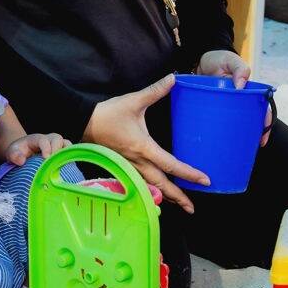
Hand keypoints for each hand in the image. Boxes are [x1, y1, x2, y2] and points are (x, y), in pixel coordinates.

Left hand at [6, 132, 67, 164]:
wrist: (23, 152)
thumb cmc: (18, 152)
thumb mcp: (11, 152)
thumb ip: (14, 155)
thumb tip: (21, 161)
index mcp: (37, 139)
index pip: (44, 140)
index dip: (46, 148)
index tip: (46, 158)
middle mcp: (48, 140)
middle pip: (58, 139)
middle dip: (57, 150)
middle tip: (54, 162)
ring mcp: (56, 146)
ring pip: (67, 144)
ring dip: (66, 153)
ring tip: (62, 165)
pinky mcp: (61, 153)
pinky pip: (69, 153)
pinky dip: (69, 160)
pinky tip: (66, 170)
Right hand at [84, 74, 209, 212]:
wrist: (82, 122)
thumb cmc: (108, 113)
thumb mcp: (133, 101)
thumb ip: (155, 91)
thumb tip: (173, 78)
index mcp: (144, 147)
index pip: (171, 165)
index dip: (189, 174)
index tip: (204, 181)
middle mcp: (138, 162)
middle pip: (161, 185)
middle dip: (178, 197)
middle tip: (192, 208)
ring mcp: (129, 167)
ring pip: (150, 187)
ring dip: (165, 197)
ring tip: (180, 204)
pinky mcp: (122, 167)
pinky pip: (140, 184)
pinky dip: (151, 191)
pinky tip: (157, 194)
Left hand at [197, 50, 272, 145]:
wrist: (198, 59)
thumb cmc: (219, 59)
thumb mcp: (231, 60)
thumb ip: (239, 69)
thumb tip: (241, 86)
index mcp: (248, 93)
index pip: (261, 110)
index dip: (264, 124)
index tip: (263, 136)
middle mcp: (238, 103)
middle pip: (250, 122)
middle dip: (253, 135)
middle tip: (251, 147)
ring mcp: (224, 108)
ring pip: (234, 126)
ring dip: (237, 139)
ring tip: (236, 152)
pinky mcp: (211, 110)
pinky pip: (217, 123)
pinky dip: (219, 134)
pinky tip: (217, 145)